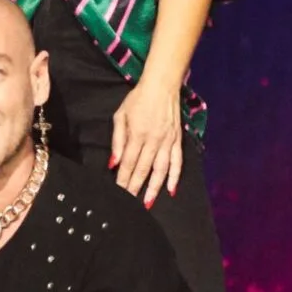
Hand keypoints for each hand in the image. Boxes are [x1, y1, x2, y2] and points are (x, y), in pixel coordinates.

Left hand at [109, 74, 185, 207]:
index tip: (118, 192)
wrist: (162, 87)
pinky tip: (171, 190)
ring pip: (161, 170)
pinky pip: (177, 162)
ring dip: (154, 188)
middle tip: (129, 203)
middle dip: (135, 187)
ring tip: (147, 202)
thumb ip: (117, 140)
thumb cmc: (137, 100)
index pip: (128, 163)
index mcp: (137, 135)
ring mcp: (167, 142)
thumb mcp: (120, 116)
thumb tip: (113, 163)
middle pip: (143, 169)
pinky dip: (175, 177)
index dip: (123, 179)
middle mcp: (153, 141)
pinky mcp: (178, 141)